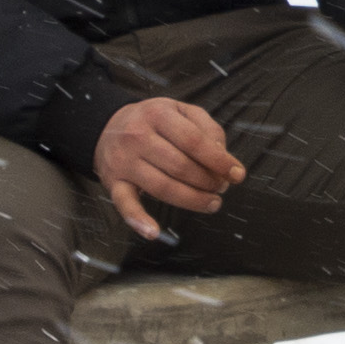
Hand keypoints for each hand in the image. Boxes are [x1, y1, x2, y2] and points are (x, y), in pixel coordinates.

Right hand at [91, 96, 247, 242]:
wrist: (107, 127)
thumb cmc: (152, 121)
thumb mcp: (180, 111)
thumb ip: (206, 128)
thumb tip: (223, 156)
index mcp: (158, 115)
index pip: (194, 141)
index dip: (219, 160)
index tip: (237, 174)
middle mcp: (138, 137)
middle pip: (180, 166)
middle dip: (208, 181)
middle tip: (222, 187)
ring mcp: (124, 161)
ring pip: (163, 187)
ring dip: (192, 200)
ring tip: (212, 203)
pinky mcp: (114, 183)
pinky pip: (125, 204)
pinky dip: (138, 220)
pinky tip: (154, 232)